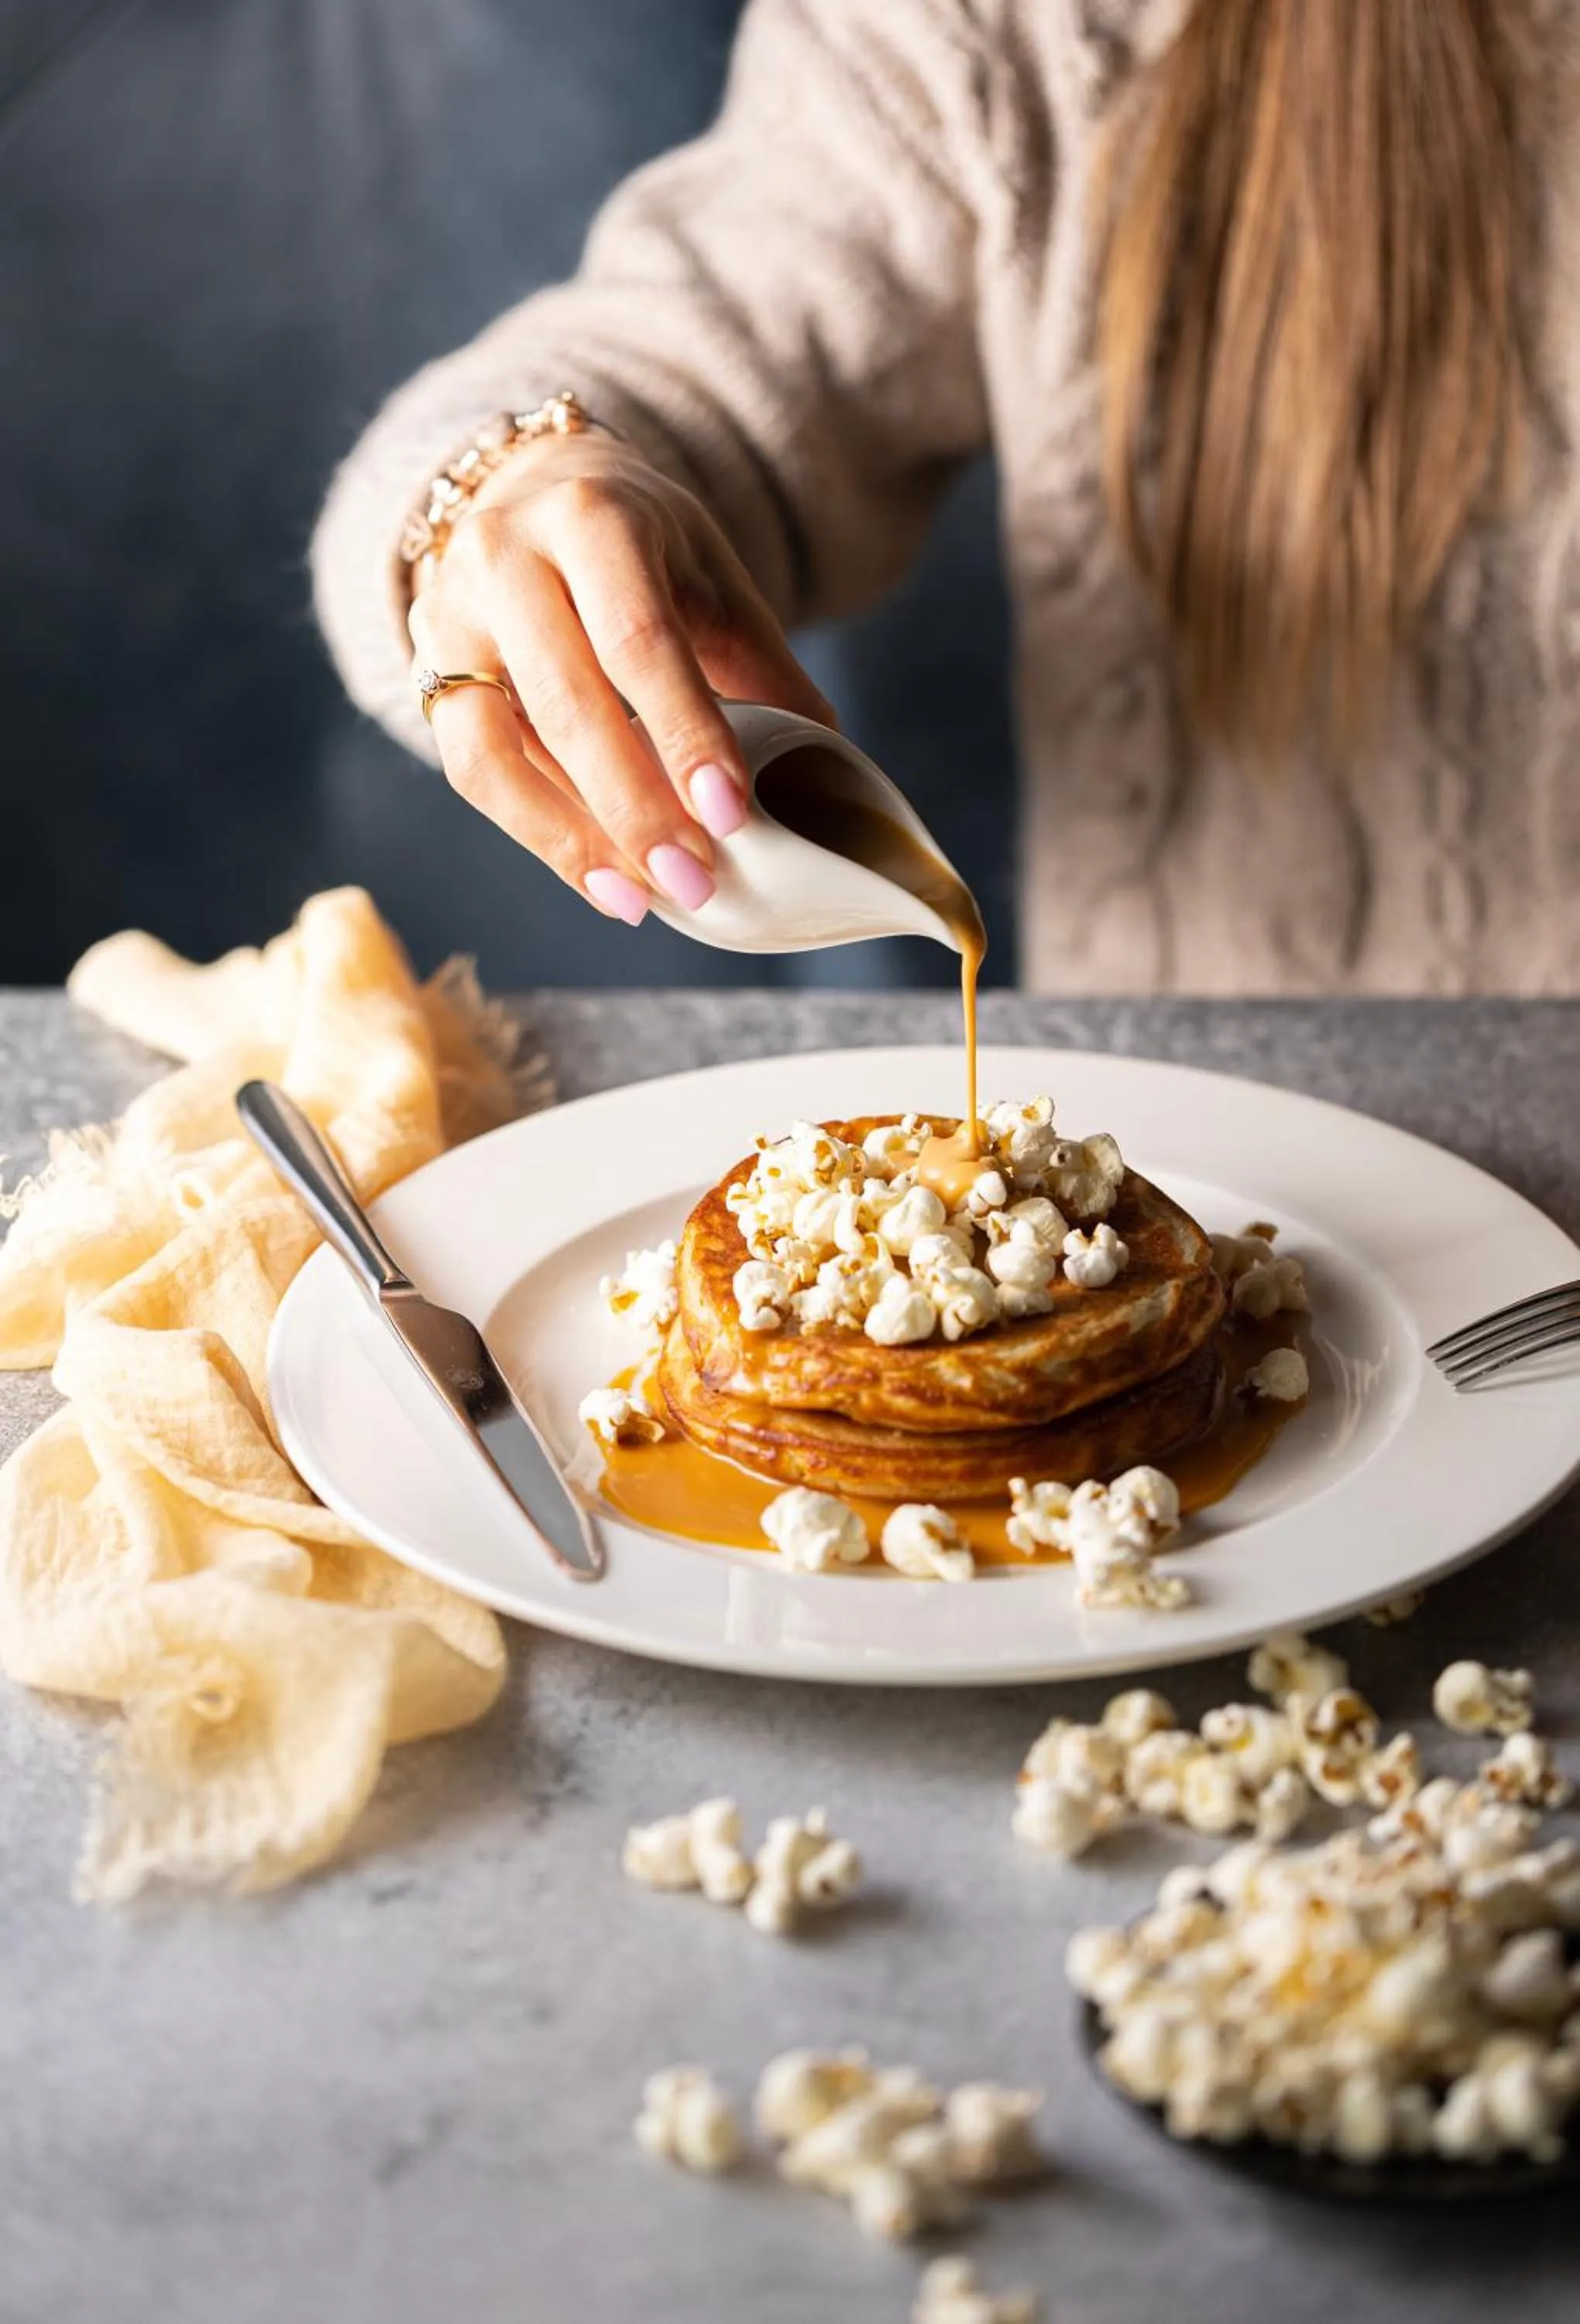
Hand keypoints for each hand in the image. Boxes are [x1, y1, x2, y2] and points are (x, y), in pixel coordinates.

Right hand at [407, 430, 832, 923]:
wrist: (533, 492)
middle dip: (634, 805)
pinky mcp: (427, 675)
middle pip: (564, 700)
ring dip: (573, 838)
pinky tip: (602, 880)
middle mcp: (502, 557)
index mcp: (593, 517)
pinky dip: (540, 836)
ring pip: (496, 749)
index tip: (731, 815)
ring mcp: (449, 617)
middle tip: (695, 880)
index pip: (637, 637)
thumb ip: (768, 674)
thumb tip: (836, 781)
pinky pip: (475, 773)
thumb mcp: (714, 583)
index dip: (685, 731)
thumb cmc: (643, 551)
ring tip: (642, 898)